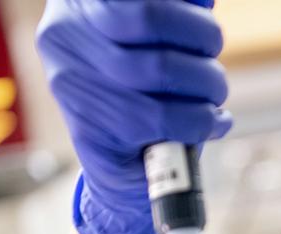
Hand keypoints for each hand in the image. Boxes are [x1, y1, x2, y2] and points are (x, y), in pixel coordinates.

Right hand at [37, 0, 232, 233]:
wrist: (119, 170)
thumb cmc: (142, 95)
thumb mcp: (145, 43)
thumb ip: (165, 19)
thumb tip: (202, 3)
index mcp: (79, 4)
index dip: (181, 9)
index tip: (202, 30)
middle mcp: (66, 36)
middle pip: (153, 17)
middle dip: (204, 38)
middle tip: (214, 66)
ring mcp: (73, 84)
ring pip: (161, 67)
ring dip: (208, 83)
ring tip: (214, 97)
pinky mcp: (90, 131)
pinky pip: (163, 118)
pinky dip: (201, 121)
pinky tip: (212, 123)